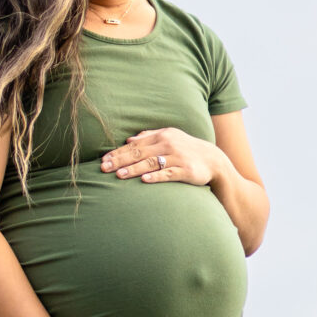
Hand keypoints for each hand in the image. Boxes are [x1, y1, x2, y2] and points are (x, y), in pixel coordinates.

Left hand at [100, 127, 220, 185]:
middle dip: (120, 161)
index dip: (118, 153)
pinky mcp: (186, 170)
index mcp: (161, 136)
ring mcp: (177, 158)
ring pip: (151, 163)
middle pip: (139, 153)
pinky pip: (168, 174)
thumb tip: (129, 140)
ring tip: (119, 175)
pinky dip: (156, 177)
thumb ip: (149, 137)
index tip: (103, 160)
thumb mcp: (170, 137)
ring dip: (134, 169)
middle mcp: (168, 145)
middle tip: (104, 168)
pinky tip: (144, 180)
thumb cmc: (186, 149)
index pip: (135, 145)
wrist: (213, 159)